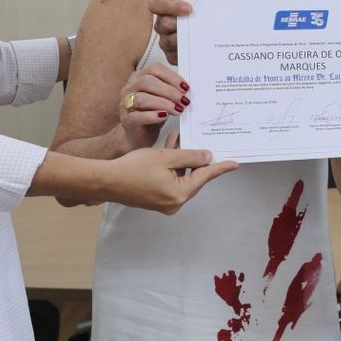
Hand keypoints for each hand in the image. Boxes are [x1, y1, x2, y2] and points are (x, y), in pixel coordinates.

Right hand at [109, 147, 237, 214]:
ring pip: (180, 176)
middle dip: (194, 158)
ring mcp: (164, 202)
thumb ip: (189, 156)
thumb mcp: (166, 157)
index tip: (235, 164)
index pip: (205, 177)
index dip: (219, 167)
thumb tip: (207, 157)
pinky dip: (170, 165)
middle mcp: (174, 202)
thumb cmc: (133, 169)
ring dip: (180, 158)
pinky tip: (169, 147)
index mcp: (179, 194)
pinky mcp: (155, 198)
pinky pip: (169, 179)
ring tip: (179, 138)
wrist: (106, 180)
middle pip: (192, 177)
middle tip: (202, 143)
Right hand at [118, 63, 189, 149]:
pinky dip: (152, 116)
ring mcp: (125, 104)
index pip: (154, 69)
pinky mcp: (126, 120)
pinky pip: (137, 116)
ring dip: (163, 103)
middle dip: (169, 90)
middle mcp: (130, 88)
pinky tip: (163, 116)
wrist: (140, 134)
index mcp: (139, 77)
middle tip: (183, 100)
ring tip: (177, 110)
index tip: (185, 87)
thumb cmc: (152, 112)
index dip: (171, 77)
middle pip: (147, 81)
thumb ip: (172, 89)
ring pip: (141, 98)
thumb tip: (186, 87)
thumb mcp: (163, 97)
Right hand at [152, 0, 210, 64]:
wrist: (228, 29)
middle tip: (194, 26)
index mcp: (169, 6)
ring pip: (166, 42)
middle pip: (160, 25)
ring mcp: (168, 41)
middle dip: (176, 25)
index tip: (189, 8)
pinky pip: (173, 58)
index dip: (168, 6)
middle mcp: (165, 24)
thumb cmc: (214, 9)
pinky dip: (183, 55)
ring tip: (198, 39)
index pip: (156, 4)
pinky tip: (197, 51)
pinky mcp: (174, 56)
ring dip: (180, 40)